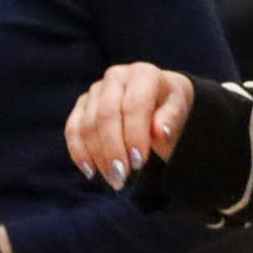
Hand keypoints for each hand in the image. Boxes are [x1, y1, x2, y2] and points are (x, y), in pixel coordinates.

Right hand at [64, 63, 193, 187]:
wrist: (158, 96)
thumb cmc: (170, 106)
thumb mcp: (179, 110)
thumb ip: (170, 120)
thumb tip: (160, 132)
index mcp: (144, 74)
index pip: (134, 104)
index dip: (134, 135)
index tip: (139, 162)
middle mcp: (117, 77)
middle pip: (106, 115)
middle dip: (113, 149)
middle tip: (121, 176)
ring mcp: (96, 89)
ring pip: (87, 123)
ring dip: (97, 155)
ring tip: (112, 178)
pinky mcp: (83, 103)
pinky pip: (73, 128)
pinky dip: (79, 151)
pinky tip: (90, 171)